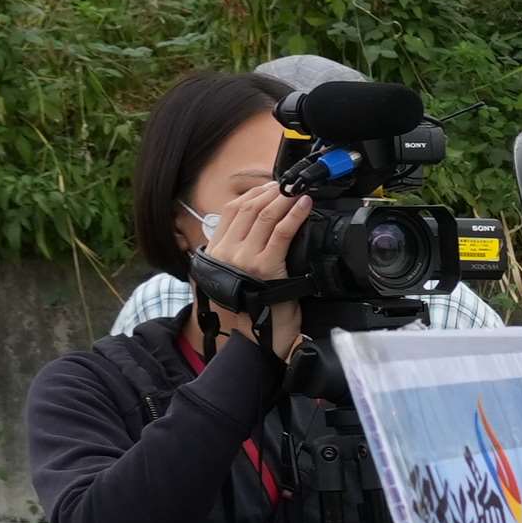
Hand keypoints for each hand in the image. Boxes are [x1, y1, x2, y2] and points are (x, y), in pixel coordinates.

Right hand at [194, 183, 313, 363]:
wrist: (259, 338)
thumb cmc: (254, 308)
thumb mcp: (239, 275)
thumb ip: (240, 251)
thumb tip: (256, 227)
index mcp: (217, 251)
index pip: (232, 211)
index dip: (253, 194)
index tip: (271, 186)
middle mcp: (227, 252)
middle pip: (249, 209)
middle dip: (271, 192)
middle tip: (289, 184)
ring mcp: (244, 258)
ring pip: (265, 217)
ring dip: (284, 199)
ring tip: (297, 190)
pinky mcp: (265, 266)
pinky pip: (281, 233)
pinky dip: (294, 215)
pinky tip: (304, 205)